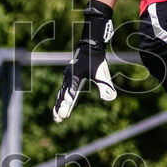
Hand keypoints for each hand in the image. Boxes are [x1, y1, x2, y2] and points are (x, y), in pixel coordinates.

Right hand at [52, 0, 116, 121]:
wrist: (91, 46)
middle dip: (59, 108)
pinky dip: (61, 98)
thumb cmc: (97, 60)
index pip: (70, 95)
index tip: (63, 116)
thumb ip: (106, 87)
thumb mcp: (102, 74)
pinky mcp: (69, 76)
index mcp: (74, 77)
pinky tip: (61, 103)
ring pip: (61, 93)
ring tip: (57, 116)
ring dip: (59, 104)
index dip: (66, 106)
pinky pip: (63, 89)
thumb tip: (109, 99)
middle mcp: (68, 78)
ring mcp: (67, 77)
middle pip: (62, 95)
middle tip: (58, 120)